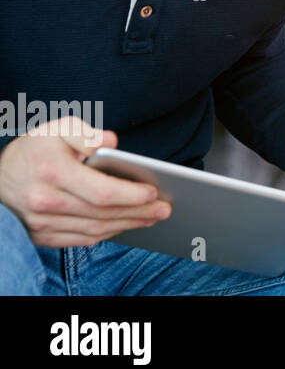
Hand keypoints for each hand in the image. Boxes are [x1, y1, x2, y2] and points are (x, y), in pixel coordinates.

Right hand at [0, 116, 170, 246]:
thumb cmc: (34, 149)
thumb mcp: (57, 128)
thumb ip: (86, 132)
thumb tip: (112, 141)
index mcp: (53, 171)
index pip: (102, 191)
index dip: (131, 194)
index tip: (154, 192)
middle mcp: (45, 201)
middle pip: (103, 213)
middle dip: (139, 212)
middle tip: (165, 209)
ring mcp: (42, 223)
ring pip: (95, 230)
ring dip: (128, 225)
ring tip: (153, 217)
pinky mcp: (42, 236)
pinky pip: (82, 239)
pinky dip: (108, 233)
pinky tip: (126, 224)